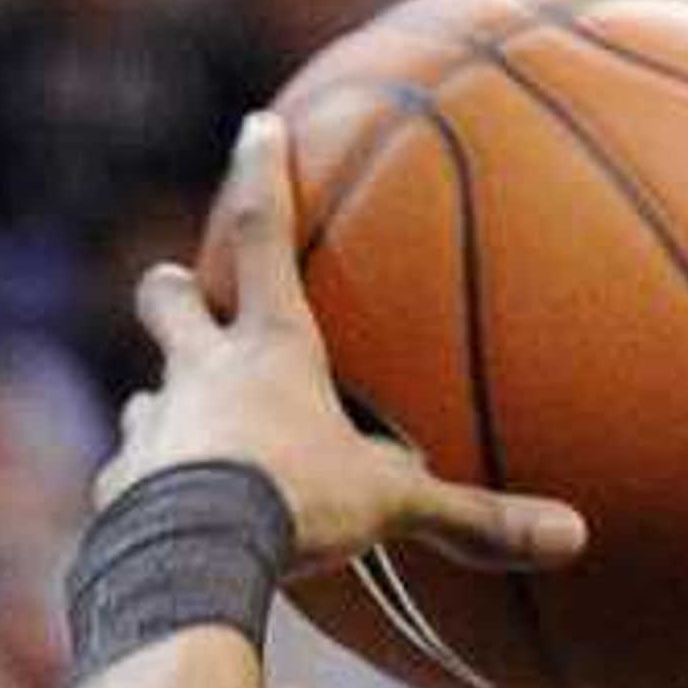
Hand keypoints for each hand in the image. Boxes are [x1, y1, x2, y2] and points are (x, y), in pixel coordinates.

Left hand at [114, 111, 589, 582]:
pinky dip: (144, 495)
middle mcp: (198, 371)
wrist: (187, 562)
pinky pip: (127, 482)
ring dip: (165, 406)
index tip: (258, 125)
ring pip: (146, 394)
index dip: (263, 174)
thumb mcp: (391, 506)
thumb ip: (472, 517)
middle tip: (178, 287)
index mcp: (270, 347)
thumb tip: (572, 536)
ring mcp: (151, 426)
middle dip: (176, 287)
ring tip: (187, 443)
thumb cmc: (295, 506)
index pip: (264, 234)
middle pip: (168, 295)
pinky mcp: (116, 489)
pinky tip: (160, 527)